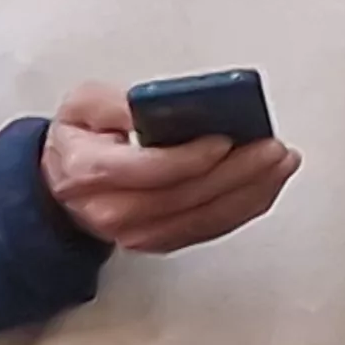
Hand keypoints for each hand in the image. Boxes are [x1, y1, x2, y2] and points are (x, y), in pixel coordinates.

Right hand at [43, 83, 298, 253]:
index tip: (225, 139)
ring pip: (205, 217)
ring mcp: (138, 234)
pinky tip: (267, 183)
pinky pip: (211, 228)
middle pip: (186, 196)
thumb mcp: (85, 105)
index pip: (148, 170)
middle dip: (236, 172)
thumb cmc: (79, 139)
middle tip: (271, 148)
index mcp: (90, 173)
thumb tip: (162, 104)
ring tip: (280, 163)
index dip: (191, 157)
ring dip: (251, 191)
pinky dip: (244, 206)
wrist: (64, 184)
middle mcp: (113, 212)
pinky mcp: (162, 242)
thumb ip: (120, 103)